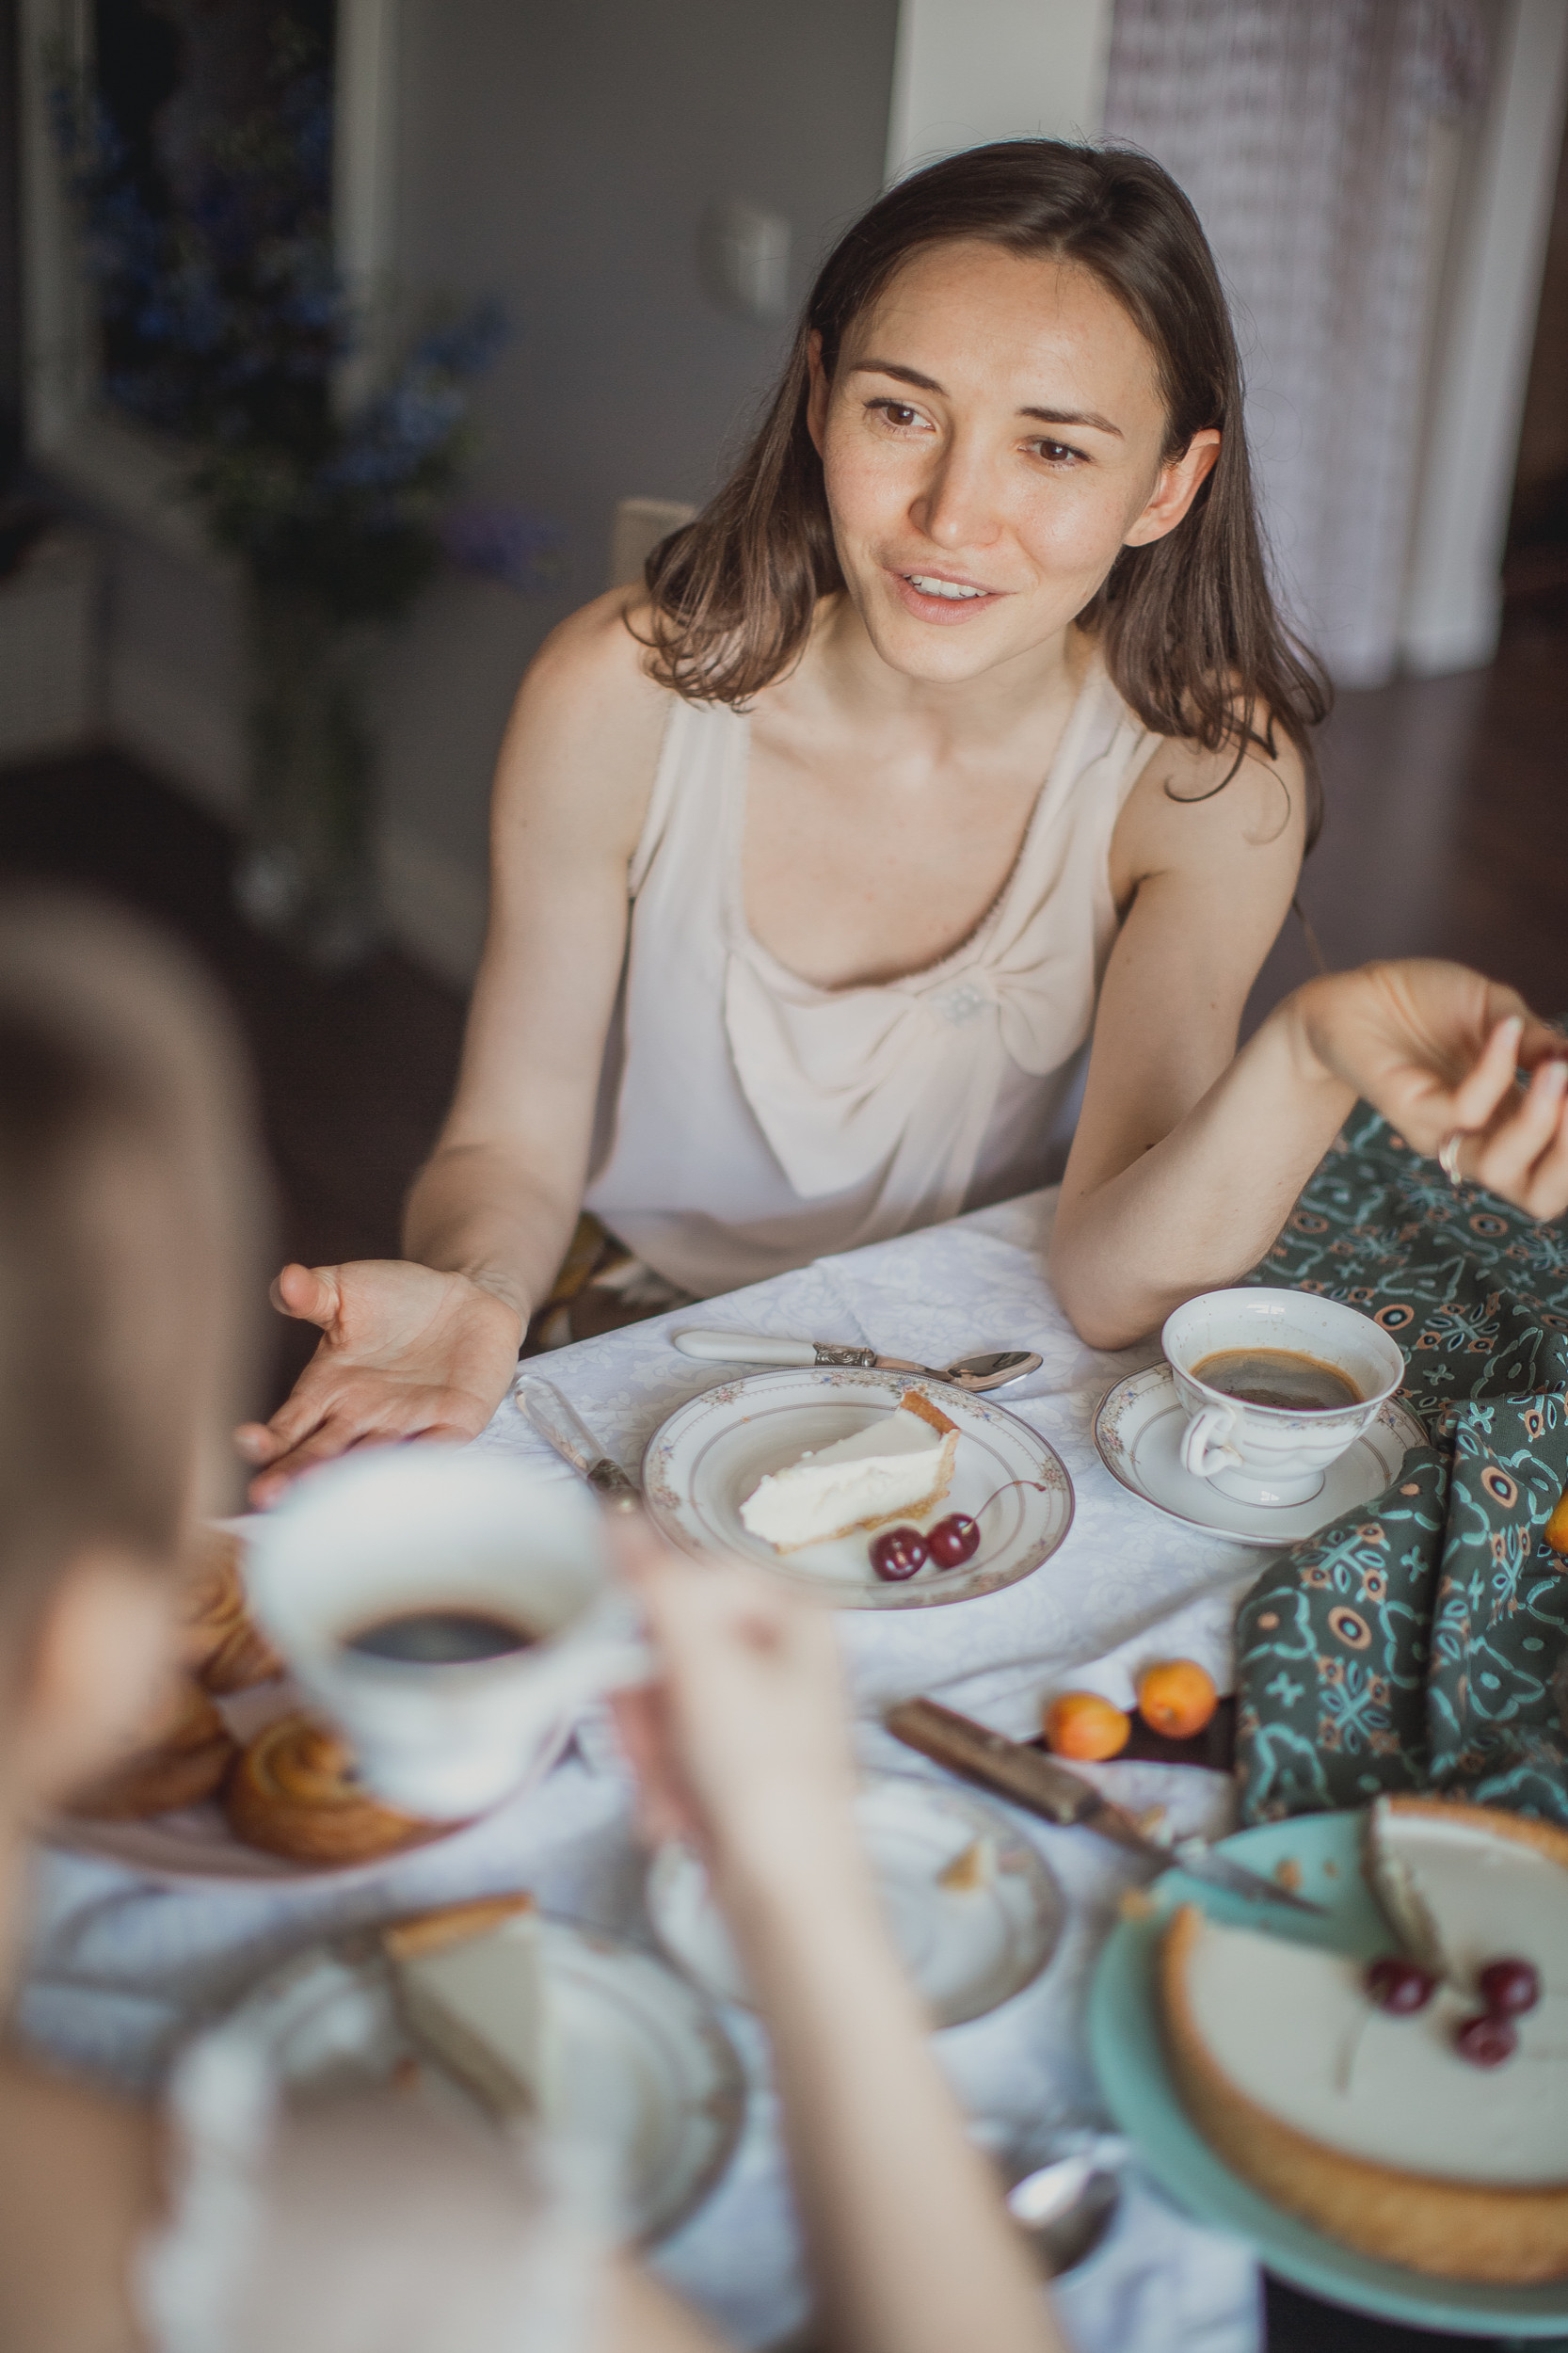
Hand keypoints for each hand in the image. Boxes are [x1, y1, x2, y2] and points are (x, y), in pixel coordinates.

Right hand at [234, 1260, 523, 1506]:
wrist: (466, 1298)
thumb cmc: (397, 1298)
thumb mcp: (347, 1289)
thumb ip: (313, 1292)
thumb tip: (285, 1280)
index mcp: (327, 1391)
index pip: (289, 1425)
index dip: (267, 1438)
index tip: (247, 1442)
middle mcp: (361, 1418)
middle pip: (321, 1455)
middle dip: (294, 1475)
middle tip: (267, 1495)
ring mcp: (406, 1426)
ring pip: (373, 1458)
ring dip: (350, 1475)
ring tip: (320, 1486)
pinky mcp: (453, 1423)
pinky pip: (436, 1446)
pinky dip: (421, 1460)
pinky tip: (402, 1475)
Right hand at [608, 1520, 861, 1902]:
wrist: (789, 1899)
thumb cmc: (770, 1787)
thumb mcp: (701, 1666)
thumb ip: (654, 1584)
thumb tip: (619, 1516)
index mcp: (796, 1613)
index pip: (687, 1579)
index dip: (651, 1628)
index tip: (636, 1663)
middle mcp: (785, 1655)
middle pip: (669, 1645)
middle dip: (648, 1710)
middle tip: (655, 1746)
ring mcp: (762, 1710)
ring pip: (662, 1700)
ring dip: (652, 1753)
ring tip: (674, 1793)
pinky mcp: (739, 1760)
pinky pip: (673, 1747)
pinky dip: (664, 1781)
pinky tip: (679, 1814)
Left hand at [1299, 962, 1567, 1217]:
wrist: (1357, 991)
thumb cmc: (1429, 1005)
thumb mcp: (1500, 1014)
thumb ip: (1541, 1043)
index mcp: (1508, 1122)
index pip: (1557, 1174)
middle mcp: (1478, 1138)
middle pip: (1538, 1197)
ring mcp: (1441, 1130)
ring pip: (1500, 1168)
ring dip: (1542, 1121)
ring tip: (1560, 1069)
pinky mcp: (1408, 1108)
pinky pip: (1464, 1109)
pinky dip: (1498, 1069)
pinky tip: (1507, 1027)